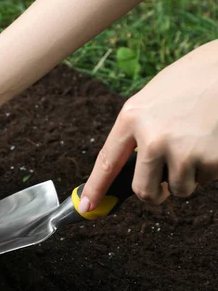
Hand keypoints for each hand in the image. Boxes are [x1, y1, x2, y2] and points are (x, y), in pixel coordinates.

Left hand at [79, 40, 217, 211]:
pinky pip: (206, 180)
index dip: (96, 188)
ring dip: (188, 177)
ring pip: (179, 189)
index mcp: (132, 118)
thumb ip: (137, 133)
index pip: (107, 162)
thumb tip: (130, 171)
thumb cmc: (189, 83)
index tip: (86, 207)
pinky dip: (209, 168)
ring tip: (195, 145)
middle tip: (163, 186)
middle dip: (154, 194)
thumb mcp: (150, 101)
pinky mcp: (211, 160)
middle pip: (143, 190)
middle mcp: (152, 137)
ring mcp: (182, 150)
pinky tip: (212, 141)